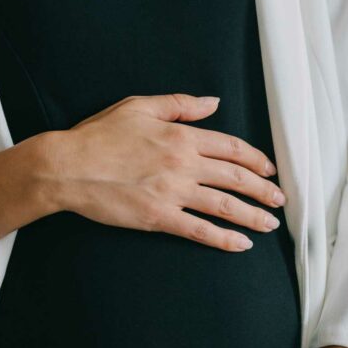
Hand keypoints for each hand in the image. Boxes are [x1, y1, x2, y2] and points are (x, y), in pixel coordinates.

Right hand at [38, 93, 286, 251]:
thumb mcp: (140, 107)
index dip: (255, 160)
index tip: (270, 170)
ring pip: (224, 205)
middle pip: (235, 178)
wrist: (66, 167)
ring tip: (270, 223)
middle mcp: (183, 164)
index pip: (231, 147)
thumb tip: (214, 103)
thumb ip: (181, 105)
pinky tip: (241, 244)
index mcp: (181, 136)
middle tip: (280, 200)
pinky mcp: (158, 217)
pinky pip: (199, 230)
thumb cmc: (98, 135)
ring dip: (252, 215)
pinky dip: (223, 238)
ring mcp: (172, 192)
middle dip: (263, 190)